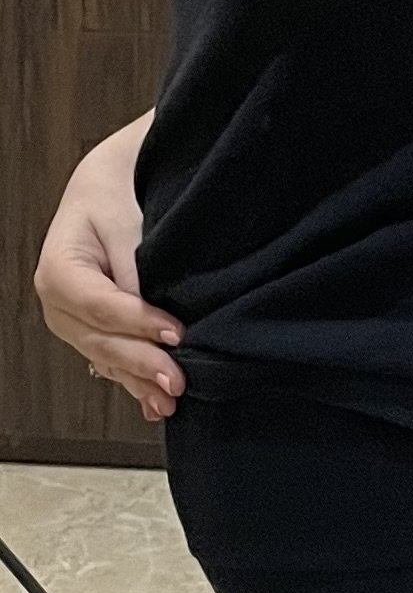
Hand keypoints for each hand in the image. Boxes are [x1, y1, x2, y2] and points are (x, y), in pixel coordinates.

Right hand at [34, 155, 185, 423]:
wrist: (109, 188)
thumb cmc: (116, 197)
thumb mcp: (126, 220)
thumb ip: (135, 266)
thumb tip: (151, 311)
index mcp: (58, 270)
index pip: (99, 305)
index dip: (137, 322)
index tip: (176, 332)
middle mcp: (56, 302)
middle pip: (99, 339)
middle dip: (140, 362)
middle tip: (176, 380)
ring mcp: (71, 322)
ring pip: (104, 356)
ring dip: (136, 381)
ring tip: (168, 400)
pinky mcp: (90, 332)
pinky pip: (110, 361)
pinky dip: (132, 381)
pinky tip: (153, 404)